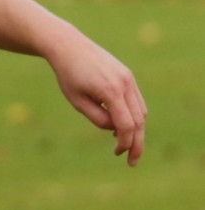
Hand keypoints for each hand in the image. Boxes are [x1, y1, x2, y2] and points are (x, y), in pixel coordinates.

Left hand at [46, 33, 146, 165]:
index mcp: (111, 91)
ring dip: (136, 130)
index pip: (126, 124)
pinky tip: (120, 127)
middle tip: (131, 161)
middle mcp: (125, 84)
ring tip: (123, 146)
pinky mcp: (128, 76)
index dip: (125, 142)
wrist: (70, 47)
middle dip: (137, 142)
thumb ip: (97, 118)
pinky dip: (133, 116)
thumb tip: (114, 130)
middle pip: (139, 120)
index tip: (118, 154)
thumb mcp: (77, 101)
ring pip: (141, 111)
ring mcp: (129, 79)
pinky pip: (136, 101)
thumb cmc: (68, 76)